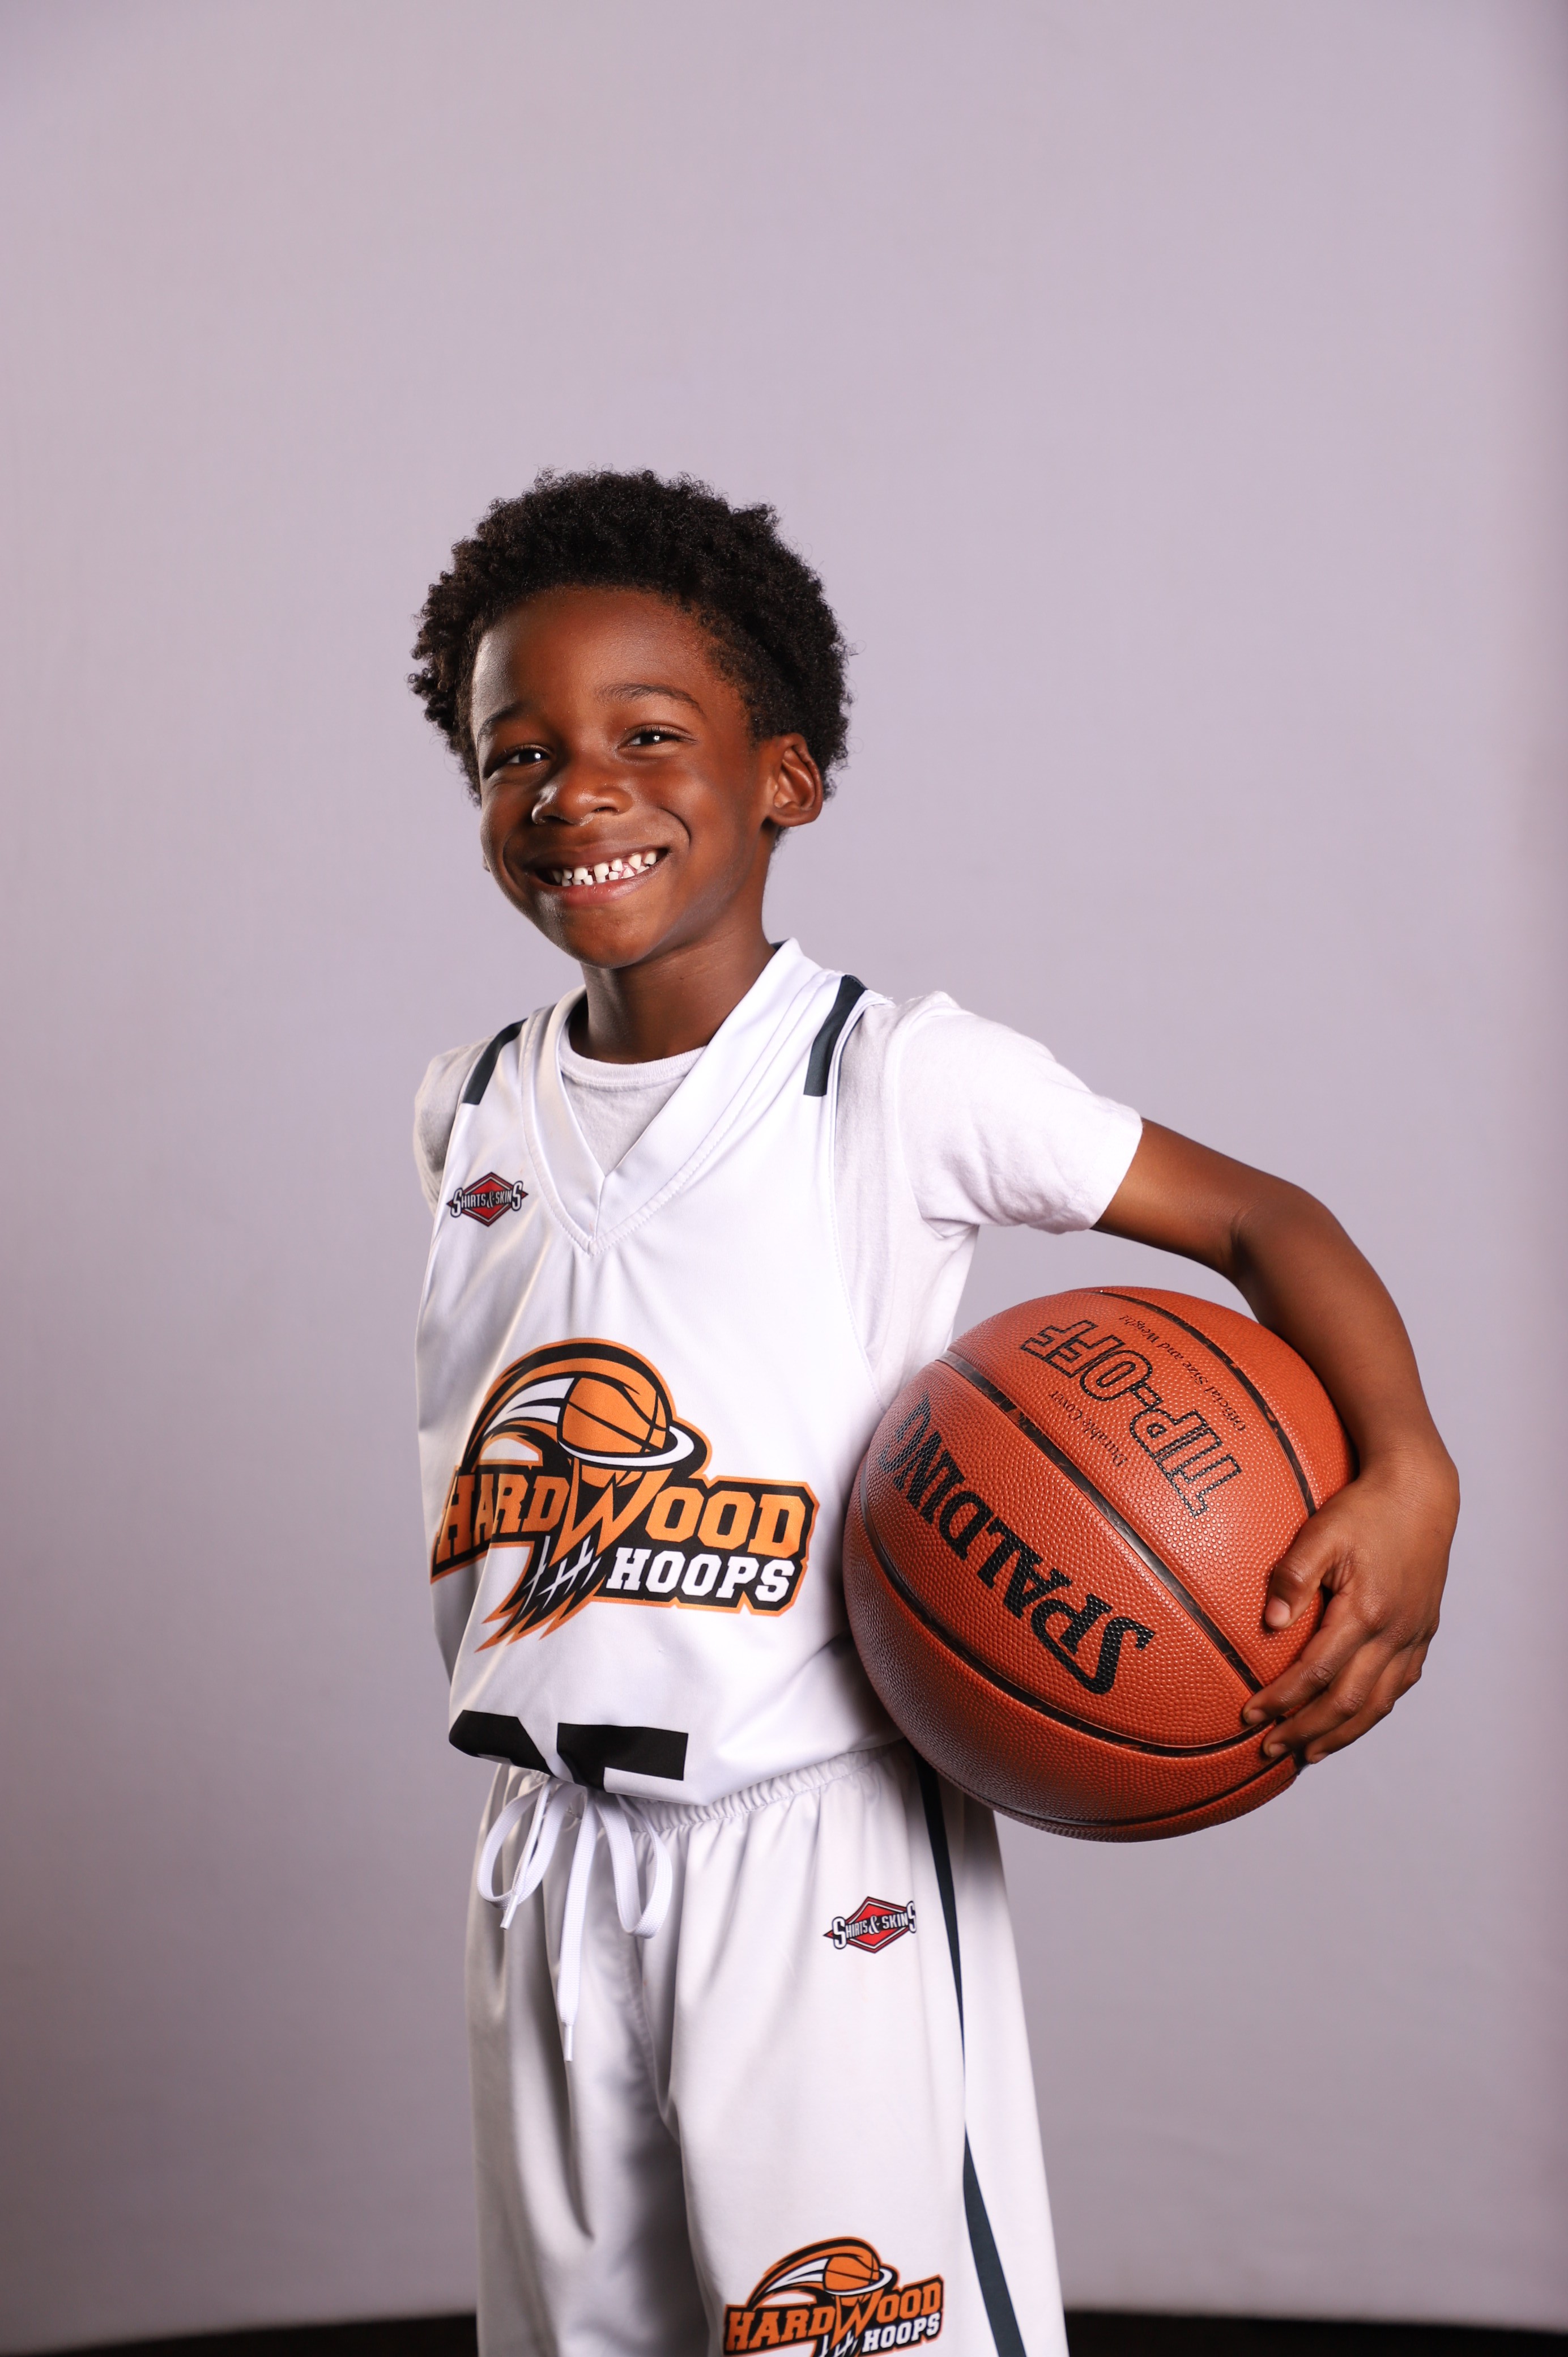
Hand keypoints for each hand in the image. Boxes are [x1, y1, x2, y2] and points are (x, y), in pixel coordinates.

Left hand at [1240, 1444, 1458, 1762]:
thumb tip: (1270, 1622)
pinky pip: (1398, 1686)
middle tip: (1270, 1749)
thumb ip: (1293, 1576)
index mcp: (1366, 1611)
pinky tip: (1352, 1720)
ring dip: (1340, 1733)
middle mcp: (1394, 1632)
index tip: (1251, 1715)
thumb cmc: (1366, 1509)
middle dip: (1306, 1730)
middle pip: (1348, 1701)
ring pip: (1377, 1703)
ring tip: (1307, 1752)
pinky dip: (1372, 1711)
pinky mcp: (1422, 1633)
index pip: (1317, 1672)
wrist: (1420, 1493)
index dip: (1283, 1700)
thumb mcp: (1322, 1532)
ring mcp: (1413, 1636)